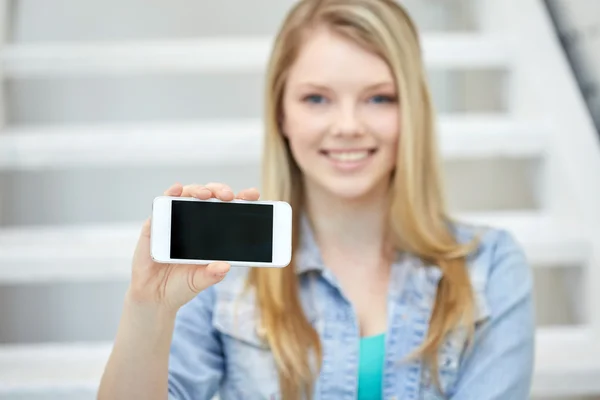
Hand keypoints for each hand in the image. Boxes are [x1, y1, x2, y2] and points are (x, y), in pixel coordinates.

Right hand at [127, 182, 260, 310]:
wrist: (154, 296)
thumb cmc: (181, 286)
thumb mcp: (200, 282)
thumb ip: (212, 275)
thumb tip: (225, 267)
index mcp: (212, 233)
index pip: (229, 209)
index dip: (241, 199)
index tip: (253, 195)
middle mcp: (195, 222)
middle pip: (210, 197)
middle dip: (221, 191)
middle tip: (228, 196)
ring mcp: (176, 220)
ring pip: (189, 195)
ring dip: (198, 190)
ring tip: (205, 194)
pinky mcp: (156, 224)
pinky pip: (163, 204)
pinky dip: (170, 193)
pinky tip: (176, 189)